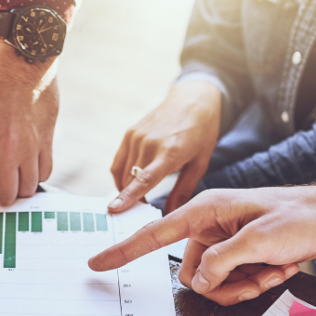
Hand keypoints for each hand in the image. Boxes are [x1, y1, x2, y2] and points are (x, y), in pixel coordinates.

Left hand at [0, 40, 57, 238]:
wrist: (21, 63)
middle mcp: (4, 149)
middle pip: (5, 197)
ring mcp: (29, 147)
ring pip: (26, 189)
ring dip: (17, 187)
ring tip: (10, 169)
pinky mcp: (47, 142)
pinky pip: (44, 174)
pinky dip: (34, 175)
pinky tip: (27, 163)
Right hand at [89, 175, 315, 304]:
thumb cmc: (301, 216)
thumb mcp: (260, 240)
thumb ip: (221, 261)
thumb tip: (199, 281)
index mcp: (205, 210)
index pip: (154, 234)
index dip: (123, 250)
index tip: (96, 262)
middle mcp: (209, 226)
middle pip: (190, 273)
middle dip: (225, 281)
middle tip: (259, 271)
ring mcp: (223, 242)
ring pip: (211, 283)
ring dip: (245, 283)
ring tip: (274, 266)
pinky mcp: (238, 254)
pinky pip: (230, 283)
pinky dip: (255, 281)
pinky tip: (279, 266)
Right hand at [108, 80, 221, 214]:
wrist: (193, 100)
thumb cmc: (201, 132)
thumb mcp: (200, 163)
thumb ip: (184, 191)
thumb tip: (172, 215)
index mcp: (170, 152)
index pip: (144, 179)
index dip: (128, 196)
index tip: (114, 209)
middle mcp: (149, 144)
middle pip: (130, 181)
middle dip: (131, 200)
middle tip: (140, 213)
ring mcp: (137, 137)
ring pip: (122, 174)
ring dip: (126, 189)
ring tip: (138, 199)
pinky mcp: (130, 134)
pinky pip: (119, 163)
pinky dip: (121, 177)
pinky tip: (130, 184)